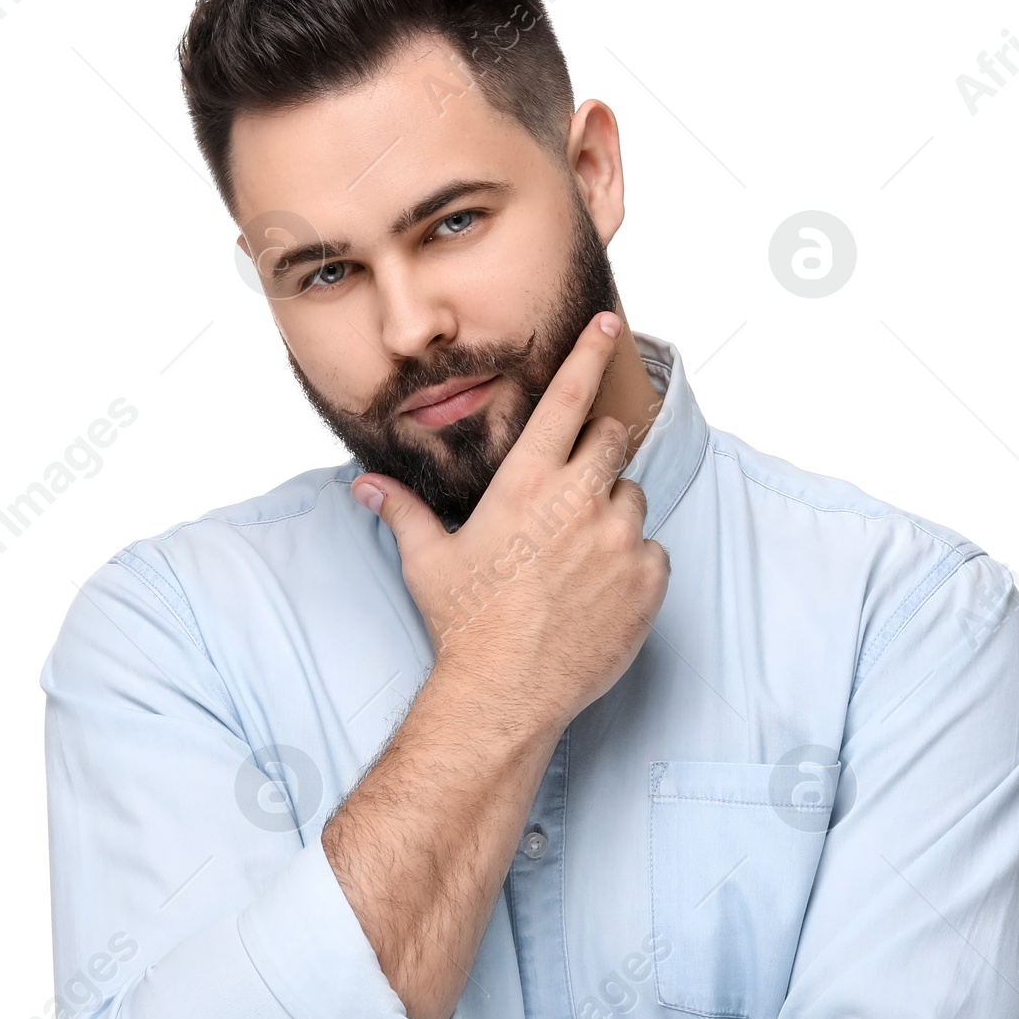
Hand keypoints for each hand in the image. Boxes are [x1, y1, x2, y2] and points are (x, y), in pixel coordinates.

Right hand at [352, 313, 669, 731]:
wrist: (505, 693)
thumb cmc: (464, 623)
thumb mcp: (428, 561)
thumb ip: (403, 512)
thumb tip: (365, 485)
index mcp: (528, 484)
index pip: (568, 399)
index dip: (590, 355)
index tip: (609, 325)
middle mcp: (580, 502)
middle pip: (613, 442)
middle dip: (598, 454)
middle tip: (573, 491)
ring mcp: (620, 541)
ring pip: (633, 500)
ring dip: (612, 516)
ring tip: (576, 560)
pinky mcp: (648, 581)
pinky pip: (653, 554)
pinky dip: (633, 565)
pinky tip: (597, 593)